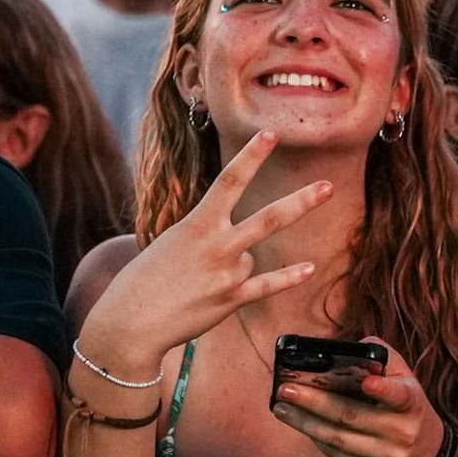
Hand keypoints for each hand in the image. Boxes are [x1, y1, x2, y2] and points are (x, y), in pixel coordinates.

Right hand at [77, 131, 330, 375]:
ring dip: (233, 267)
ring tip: (203, 279)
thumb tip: (245, 250)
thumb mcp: (173, 243)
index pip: (229, 181)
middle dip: (301, 201)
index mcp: (197, 224)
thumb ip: (210, 239)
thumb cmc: (147, 279)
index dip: (252, 156)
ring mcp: (226, 273)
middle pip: (269, 217)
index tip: (271, 133)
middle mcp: (216, 245)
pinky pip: (266, 284)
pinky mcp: (230, 300)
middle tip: (328, 186)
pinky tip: (309, 269)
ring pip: (251, 259)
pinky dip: (288, 277)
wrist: (129, 322)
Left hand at [273, 336, 448, 456]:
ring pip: (338, 438)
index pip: (399, 396)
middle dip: (314, 402)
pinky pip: (336, 456)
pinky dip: (315, 438)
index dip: (383, 390)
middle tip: (286, 389)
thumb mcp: (405, 378)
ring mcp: (386, 456)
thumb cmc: (407, 407)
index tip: (367, 382)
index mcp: (411, 403)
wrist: (426, 453)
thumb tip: (347, 348)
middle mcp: (400, 432)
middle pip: (351, 416)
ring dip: (304, 422)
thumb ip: (382, 358)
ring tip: (281, 407)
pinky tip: (300, 424)